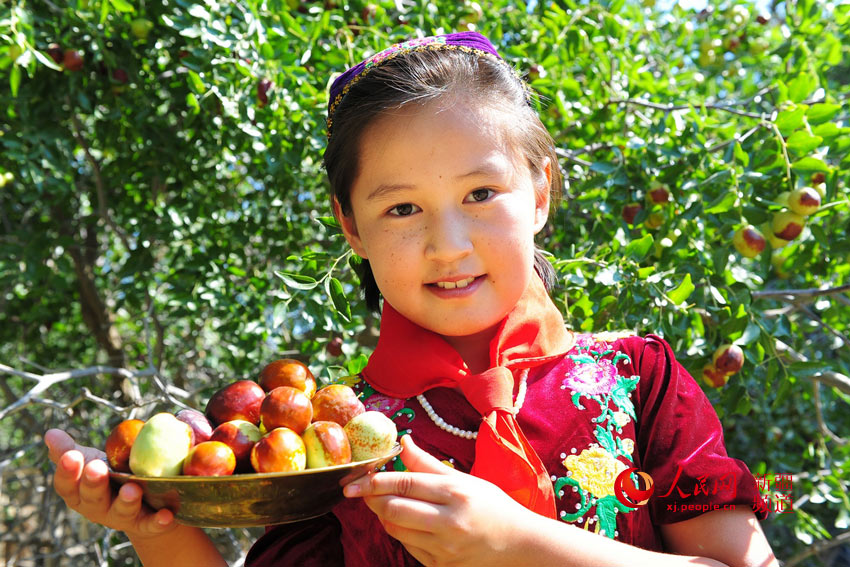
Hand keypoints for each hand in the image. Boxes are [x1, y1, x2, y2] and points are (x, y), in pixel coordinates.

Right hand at [44, 428, 176, 538]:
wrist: (140, 503)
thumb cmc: (108, 477)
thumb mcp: (89, 461)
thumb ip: (69, 449)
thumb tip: (50, 433)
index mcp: (79, 492)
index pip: (67, 484)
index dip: (67, 472)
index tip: (71, 455)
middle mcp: (97, 507)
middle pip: (92, 498)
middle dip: (94, 483)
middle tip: (97, 468)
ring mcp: (121, 517)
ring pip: (121, 511)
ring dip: (126, 501)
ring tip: (133, 489)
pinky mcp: (146, 524)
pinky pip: (151, 524)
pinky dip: (157, 520)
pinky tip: (166, 514)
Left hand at [343, 435, 536, 566]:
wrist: (520, 544)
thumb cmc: (493, 506)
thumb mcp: (464, 479)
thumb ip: (428, 463)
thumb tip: (403, 442)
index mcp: (455, 493)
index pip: (404, 484)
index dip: (374, 481)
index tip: (354, 479)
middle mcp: (448, 522)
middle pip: (393, 510)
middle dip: (372, 499)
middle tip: (364, 490)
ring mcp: (444, 548)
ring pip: (395, 530)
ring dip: (384, 516)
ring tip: (388, 504)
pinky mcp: (440, 565)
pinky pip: (407, 547)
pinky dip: (400, 533)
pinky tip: (407, 522)